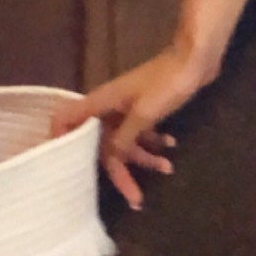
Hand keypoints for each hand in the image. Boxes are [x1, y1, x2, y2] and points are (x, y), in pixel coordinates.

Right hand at [48, 41, 205, 210]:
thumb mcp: (144, 115)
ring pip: (126, 141)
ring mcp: (128, 106)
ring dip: (144, 157)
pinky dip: (154, 142)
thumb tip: (110, 158)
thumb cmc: (167, 82)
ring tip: (167, 168)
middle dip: (119, 171)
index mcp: (101, 103)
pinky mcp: (147, 107)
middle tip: (135, 198)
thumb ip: (124, 139)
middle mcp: (109, 106)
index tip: (69, 170)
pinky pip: (142, 131)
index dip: (60, 142)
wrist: (196, 57)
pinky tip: (171, 147)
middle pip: (103, 144)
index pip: (65, 121)